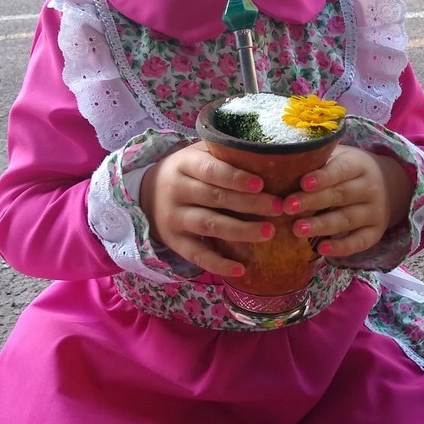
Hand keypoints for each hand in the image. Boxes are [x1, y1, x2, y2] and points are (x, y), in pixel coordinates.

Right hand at [139, 142, 282, 278]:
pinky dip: (218, 264)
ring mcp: (174, 217)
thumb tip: (267, 155)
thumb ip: (224, 154)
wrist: (145, 193)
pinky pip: (197, 255)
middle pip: (215, 197)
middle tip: (278, 208)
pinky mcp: (175, 241)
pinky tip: (240, 269)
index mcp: (185, 164)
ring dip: (241, 230)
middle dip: (249, 204)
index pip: (211, 170)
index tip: (261, 184)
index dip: (235, 177)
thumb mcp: (198, 154)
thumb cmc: (187, 171)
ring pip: (209, 225)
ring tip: (269, 233)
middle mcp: (177, 190)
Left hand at [282, 146, 413, 257]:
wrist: (390, 184)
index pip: (341, 170)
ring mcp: (375, 211)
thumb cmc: (348, 169)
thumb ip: (317, 160)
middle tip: (288, 207)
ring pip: (347, 219)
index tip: (303, 183)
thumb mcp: (338, 157)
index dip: (322, 177)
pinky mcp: (376, 231)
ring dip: (322, 225)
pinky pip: (360, 242)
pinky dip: (342, 247)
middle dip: (313, 201)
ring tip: (297, 229)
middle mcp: (370, 187)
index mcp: (358, 165)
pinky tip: (322, 249)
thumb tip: (283, 160)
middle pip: (340, 195)